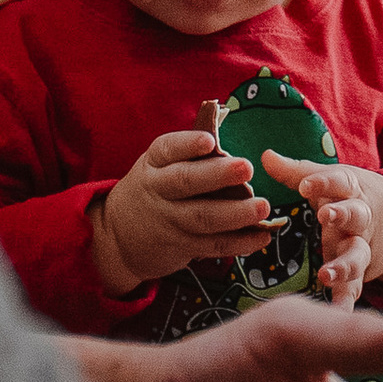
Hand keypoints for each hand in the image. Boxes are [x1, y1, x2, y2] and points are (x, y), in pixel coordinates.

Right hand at [91, 130, 273, 298]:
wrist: (119, 235)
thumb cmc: (155, 188)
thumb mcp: (159, 166)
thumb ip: (189, 154)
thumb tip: (232, 135)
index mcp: (155, 162)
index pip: (168, 149)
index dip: (188, 144)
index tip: (210, 140)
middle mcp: (159, 189)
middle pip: (186, 182)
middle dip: (218, 175)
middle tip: (247, 168)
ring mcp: (169, 220)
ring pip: (202, 217)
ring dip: (235, 213)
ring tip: (263, 207)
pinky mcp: (181, 246)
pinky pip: (212, 245)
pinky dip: (239, 243)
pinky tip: (261, 236)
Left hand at [255, 152, 382, 308]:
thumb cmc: (343, 195)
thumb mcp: (324, 180)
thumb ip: (295, 171)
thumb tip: (265, 156)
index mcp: (350, 190)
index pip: (338, 181)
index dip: (323, 181)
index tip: (304, 183)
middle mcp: (360, 218)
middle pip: (356, 215)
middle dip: (343, 214)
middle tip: (326, 215)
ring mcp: (361, 247)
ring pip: (358, 256)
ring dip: (344, 265)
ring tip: (326, 276)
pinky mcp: (358, 273)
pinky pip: (354, 288)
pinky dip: (347, 302)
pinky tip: (337, 314)